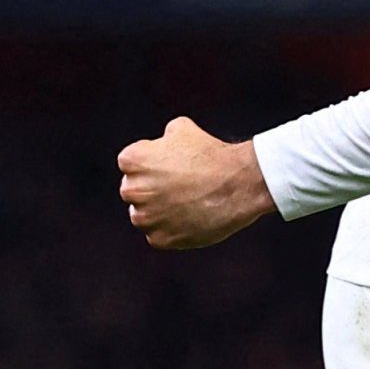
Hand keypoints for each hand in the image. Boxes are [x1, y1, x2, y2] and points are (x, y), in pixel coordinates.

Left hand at [117, 117, 275, 247]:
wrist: (238, 184)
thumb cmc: (212, 154)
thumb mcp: (183, 129)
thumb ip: (161, 139)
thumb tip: (162, 145)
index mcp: (132, 161)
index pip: (131, 164)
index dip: (153, 163)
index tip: (171, 166)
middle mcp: (133, 190)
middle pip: (134, 191)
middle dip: (151, 188)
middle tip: (178, 186)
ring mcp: (146, 217)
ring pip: (143, 216)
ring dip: (157, 211)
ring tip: (184, 203)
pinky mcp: (160, 239)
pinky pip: (158, 235)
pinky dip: (172, 229)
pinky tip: (190, 218)